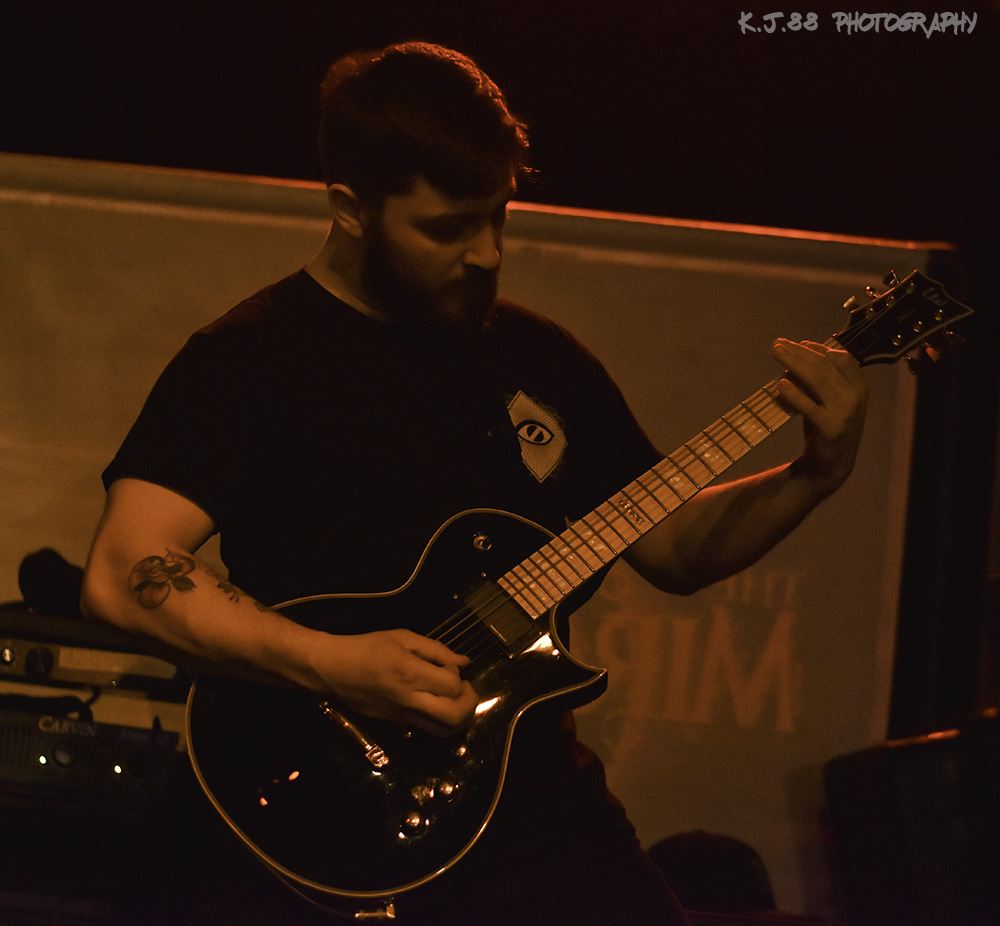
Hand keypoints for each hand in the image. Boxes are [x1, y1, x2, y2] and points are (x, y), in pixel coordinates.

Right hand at [311, 629, 478, 736]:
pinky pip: (426, 729)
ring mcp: (402, 716)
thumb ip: (435, 649)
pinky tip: (435, 702)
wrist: (332, 669)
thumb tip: (463, 661)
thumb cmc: (366, 647)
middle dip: (469, 704)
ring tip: (454, 700)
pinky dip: (440, 720)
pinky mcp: (395, 724)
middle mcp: (409, 699)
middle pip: (454, 716)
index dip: (458, 675)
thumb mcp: (402, 637)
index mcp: (411, 673)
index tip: (447, 665)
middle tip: (465, 689)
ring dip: (459, 718)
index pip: (452, 685)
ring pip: (443, 732)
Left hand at [772, 339, 868, 494]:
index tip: (796, 343)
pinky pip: (809, 407)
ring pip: (818, 380)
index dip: (817, 348)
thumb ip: (820, 381)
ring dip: (794, 364)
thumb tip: (795, 358)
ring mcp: (845, 412)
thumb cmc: (826, 426)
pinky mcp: (831, 429)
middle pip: (825, 366)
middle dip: (799, 352)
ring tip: (776, 354)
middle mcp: (856, 397)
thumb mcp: (828, 400)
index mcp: (859, 386)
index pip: (839, 358)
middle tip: (777, 344)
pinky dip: (795, 394)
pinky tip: (780, 384)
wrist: (831, 465)